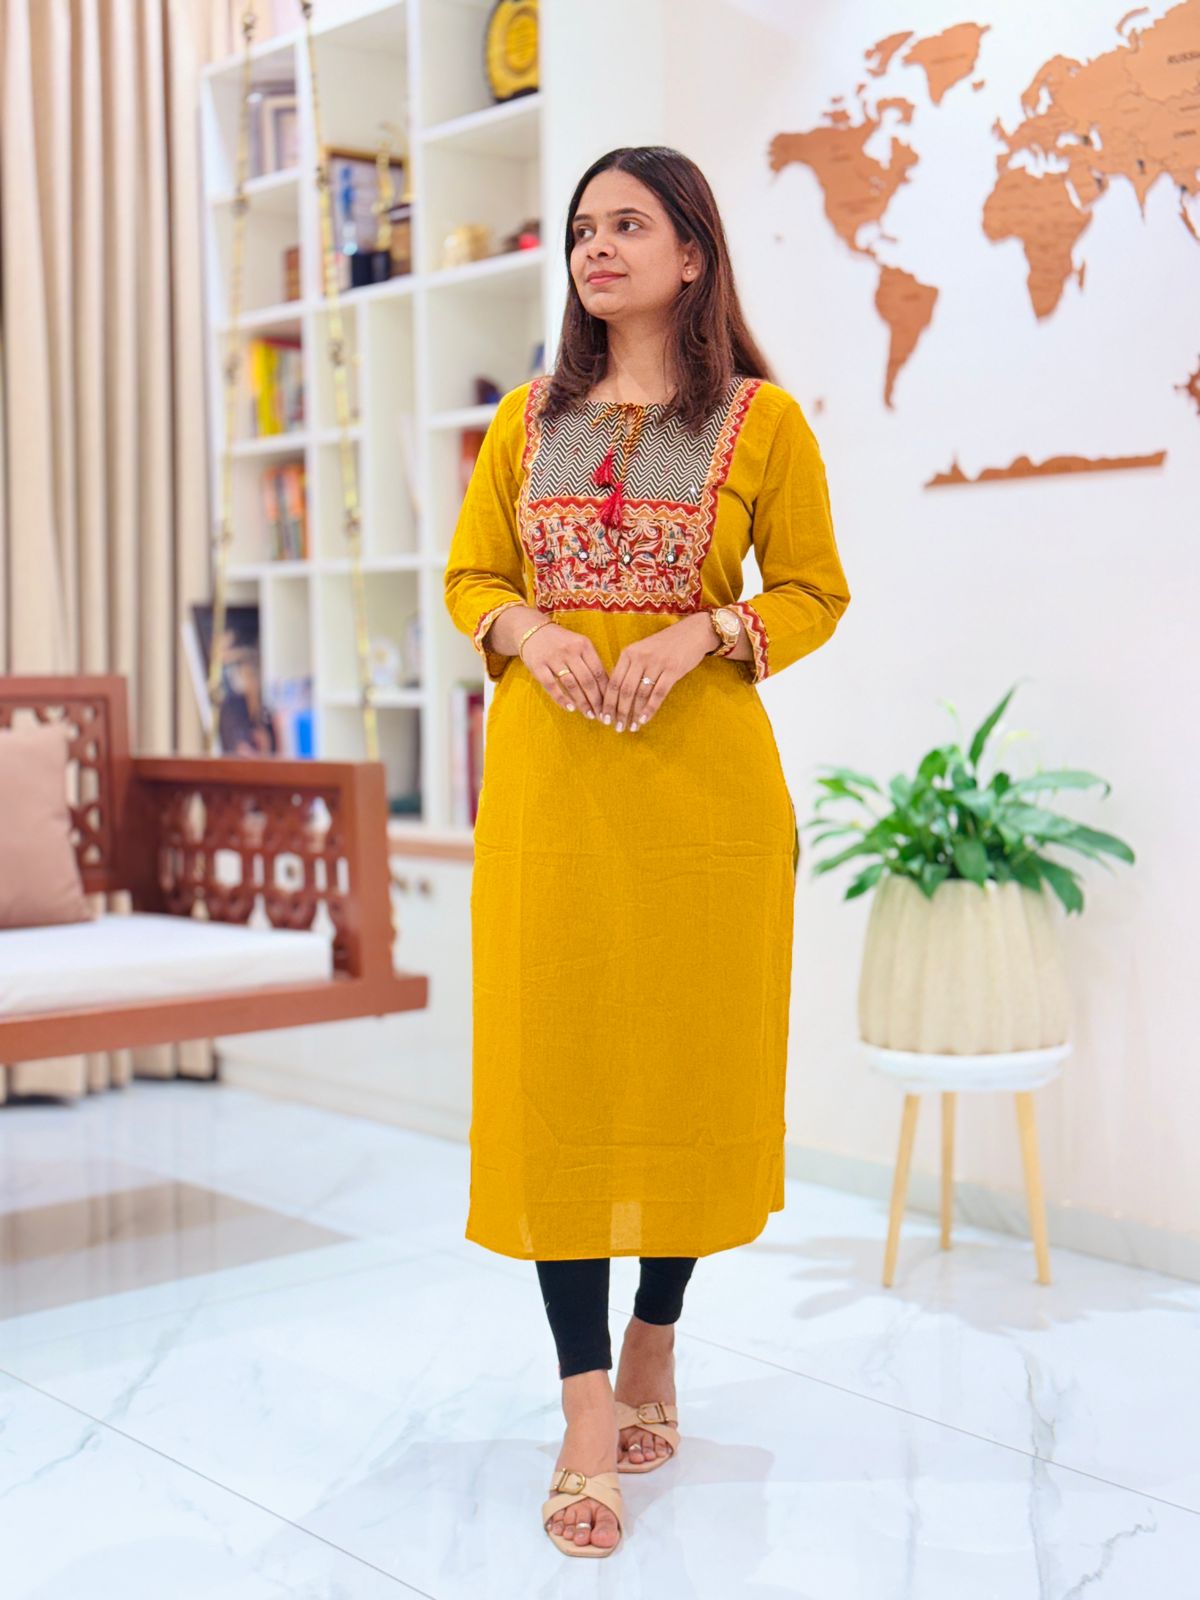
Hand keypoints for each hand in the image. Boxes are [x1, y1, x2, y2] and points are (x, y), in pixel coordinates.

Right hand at [522, 622, 608, 717]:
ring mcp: (553, 658)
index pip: (599, 671)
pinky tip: (570, 708)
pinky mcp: (538, 666)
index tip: (610, 705)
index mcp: (584, 645)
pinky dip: (562, 698)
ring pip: (572, 684)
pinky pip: (551, 685)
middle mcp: (570, 650)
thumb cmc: (561, 642)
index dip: (606, 691)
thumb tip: (607, 688)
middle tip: (602, 715)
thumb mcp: (579, 645)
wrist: (532, 630)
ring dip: (582, 702)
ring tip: (589, 714)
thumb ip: (591, 662)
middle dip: (596, 701)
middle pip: (587, 680)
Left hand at [602, 614, 715, 730]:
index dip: (608, 702)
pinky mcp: (672, 670)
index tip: (604, 717)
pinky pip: (658, 694)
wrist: (692, 633)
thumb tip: (616, 695)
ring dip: (634, 714)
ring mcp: (656, 663)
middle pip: (625, 690)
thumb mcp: (642, 651)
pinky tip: (644, 720)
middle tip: (617, 727)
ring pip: (640, 694)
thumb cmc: (665, 645)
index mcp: (628, 653)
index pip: (613, 681)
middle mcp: (640, 657)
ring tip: (631, 727)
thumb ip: (629, 668)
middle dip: (619, 712)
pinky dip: (650, 709)